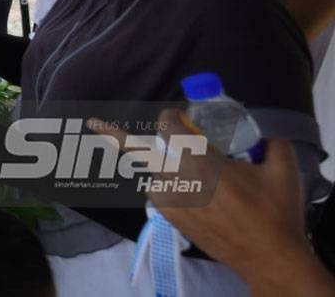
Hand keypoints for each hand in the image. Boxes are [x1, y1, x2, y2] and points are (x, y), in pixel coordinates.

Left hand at [88, 108, 312, 286]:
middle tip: (90, 123)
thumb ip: (271, 142)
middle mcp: (174, 177)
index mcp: (196, 159)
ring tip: (189, 176)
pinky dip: (170, 188)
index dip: (172, 116)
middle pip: (138, 149)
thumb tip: (264, 134)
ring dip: (164, 168)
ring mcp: (168, 200)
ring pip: (155, 173)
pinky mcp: (169, 217)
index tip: (181, 116)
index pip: (167, 125)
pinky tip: (195, 196)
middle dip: (112, 134)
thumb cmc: (274, 211)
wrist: (266, 256)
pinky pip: (162, 193)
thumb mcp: (281, 168)